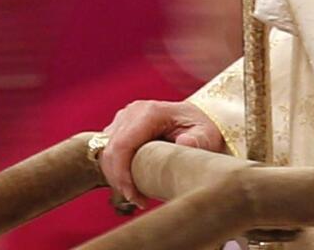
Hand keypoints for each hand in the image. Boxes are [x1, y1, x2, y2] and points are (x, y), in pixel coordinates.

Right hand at [98, 99, 225, 208]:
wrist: (195, 119)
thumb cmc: (201, 129)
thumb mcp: (206, 135)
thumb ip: (197, 140)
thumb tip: (184, 144)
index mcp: (149, 112)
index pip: (122, 145)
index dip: (122, 174)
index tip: (135, 197)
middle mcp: (132, 112)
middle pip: (110, 150)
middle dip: (119, 180)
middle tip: (139, 201)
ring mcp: (124, 118)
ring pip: (106, 152)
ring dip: (117, 177)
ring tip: (139, 194)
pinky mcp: (120, 126)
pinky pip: (109, 151)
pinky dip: (117, 171)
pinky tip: (134, 183)